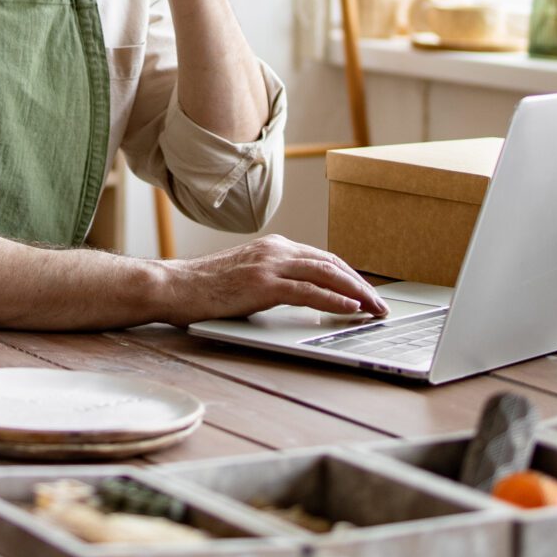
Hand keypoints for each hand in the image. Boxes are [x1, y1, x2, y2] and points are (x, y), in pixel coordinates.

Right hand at [155, 235, 387, 323]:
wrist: (175, 286)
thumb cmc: (207, 287)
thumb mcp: (248, 276)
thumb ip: (275, 280)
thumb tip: (304, 296)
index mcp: (274, 247)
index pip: (324, 258)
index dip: (350, 276)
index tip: (367, 292)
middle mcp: (276, 250)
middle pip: (332, 263)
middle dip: (361, 284)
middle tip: (380, 304)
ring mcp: (269, 265)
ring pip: (326, 274)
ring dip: (356, 292)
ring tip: (374, 309)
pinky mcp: (262, 285)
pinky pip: (308, 292)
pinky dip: (334, 299)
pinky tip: (350, 309)